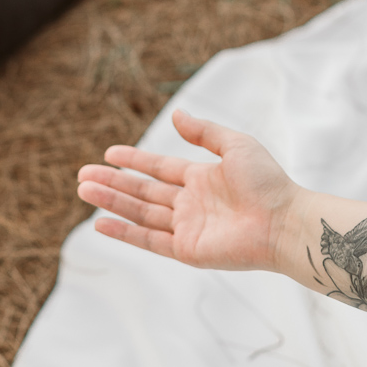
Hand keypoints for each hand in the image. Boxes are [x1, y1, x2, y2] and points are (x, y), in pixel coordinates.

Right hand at [77, 110, 303, 272]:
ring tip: (84, 190)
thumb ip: (203, 132)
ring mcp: (187, 228)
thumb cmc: (266, 182)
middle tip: (83, 175)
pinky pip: (149, 240)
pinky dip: (124, 232)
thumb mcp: (235, 146)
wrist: (283, 221)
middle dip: (113, 183)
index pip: (159, 168)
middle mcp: (191, 204)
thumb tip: (175, 115)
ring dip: (111, 202)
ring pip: (140, 214)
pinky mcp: (187, 250)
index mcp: (202, 179)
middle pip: (143, 192)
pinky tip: (100, 223)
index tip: (109, 154)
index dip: (134, 161)